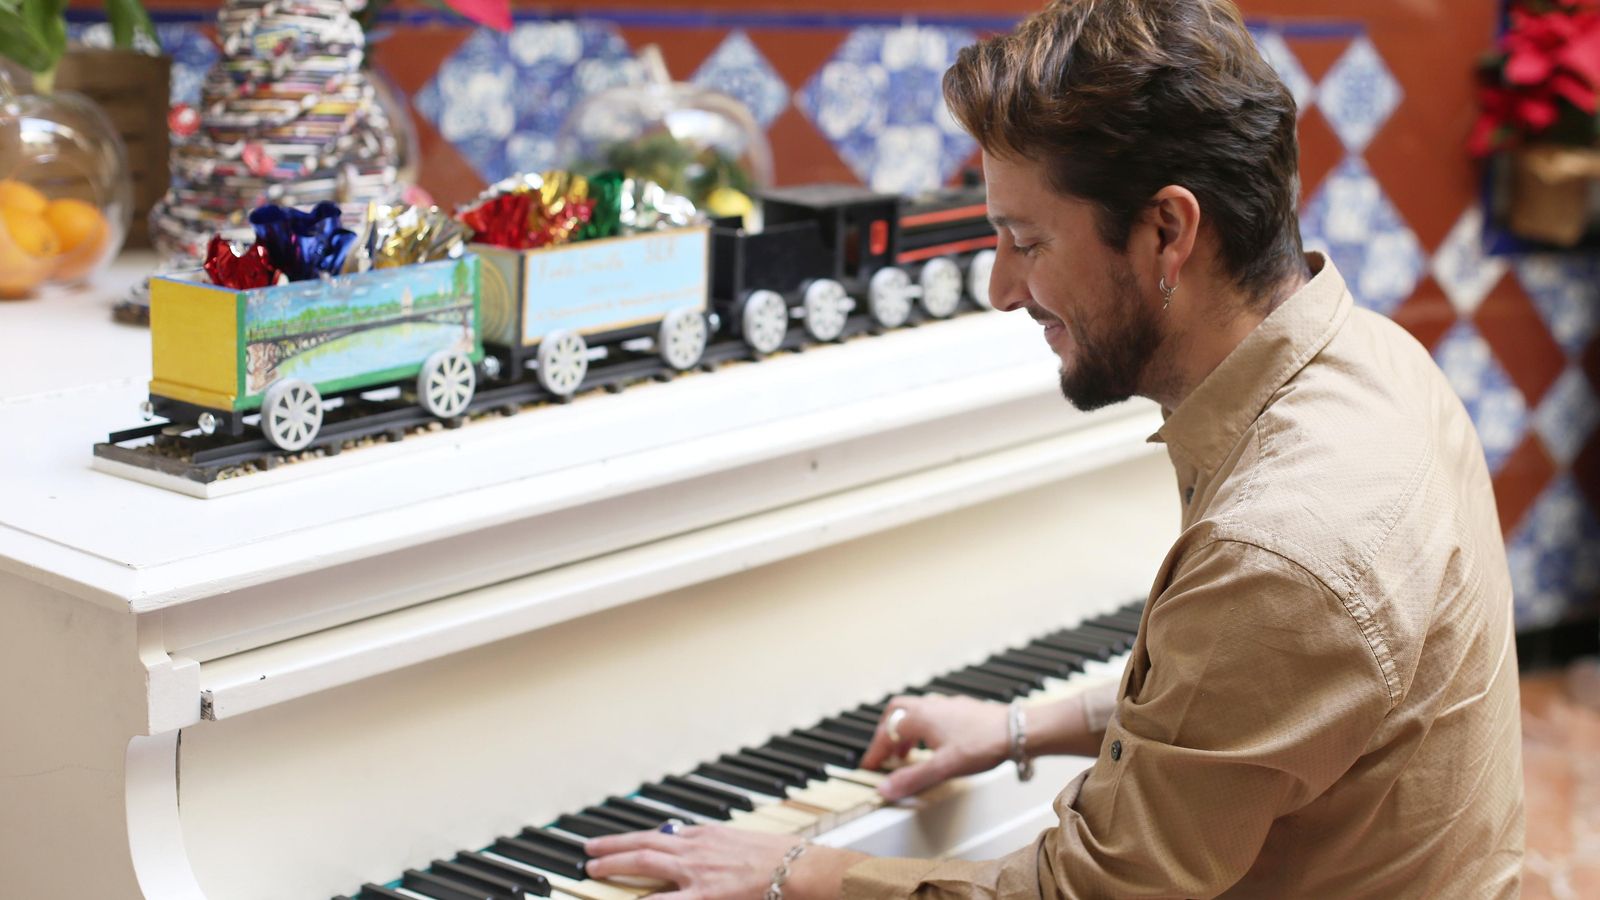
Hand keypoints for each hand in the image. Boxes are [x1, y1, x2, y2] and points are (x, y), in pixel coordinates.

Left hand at [585, 825, 862, 899]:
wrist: (801, 870)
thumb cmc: (784, 858)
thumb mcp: (745, 843)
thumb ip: (719, 846)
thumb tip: (699, 847)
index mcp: (708, 836)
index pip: (662, 836)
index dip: (636, 840)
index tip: (618, 843)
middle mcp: (696, 849)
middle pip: (645, 844)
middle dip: (614, 847)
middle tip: (590, 851)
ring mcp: (697, 873)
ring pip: (645, 862)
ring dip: (615, 865)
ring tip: (594, 870)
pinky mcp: (704, 897)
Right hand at [859, 694, 1009, 800]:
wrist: (1017, 731)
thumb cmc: (982, 745)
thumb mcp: (943, 768)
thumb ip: (912, 778)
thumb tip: (884, 789)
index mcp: (920, 717)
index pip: (887, 732)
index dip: (876, 751)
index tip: (870, 766)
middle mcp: (930, 706)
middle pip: (896, 712)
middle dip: (887, 733)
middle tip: (885, 754)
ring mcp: (947, 705)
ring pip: (915, 712)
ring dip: (905, 731)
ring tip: (908, 753)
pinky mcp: (962, 709)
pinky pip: (933, 714)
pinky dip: (924, 728)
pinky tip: (936, 744)